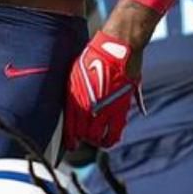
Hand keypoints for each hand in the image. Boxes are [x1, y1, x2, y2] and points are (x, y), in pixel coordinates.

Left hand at [64, 31, 140, 148]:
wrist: (117, 48)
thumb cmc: (94, 57)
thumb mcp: (75, 74)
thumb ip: (73, 93)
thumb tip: (72, 107)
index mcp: (75, 99)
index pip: (71, 128)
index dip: (71, 140)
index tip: (72, 145)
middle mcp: (89, 108)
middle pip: (85, 135)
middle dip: (84, 140)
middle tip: (85, 140)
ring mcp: (105, 109)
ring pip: (100, 137)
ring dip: (98, 141)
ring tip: (98, 141)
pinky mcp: (121, 108)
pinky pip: (116, 130)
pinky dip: (113, 138)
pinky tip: (110, 139)